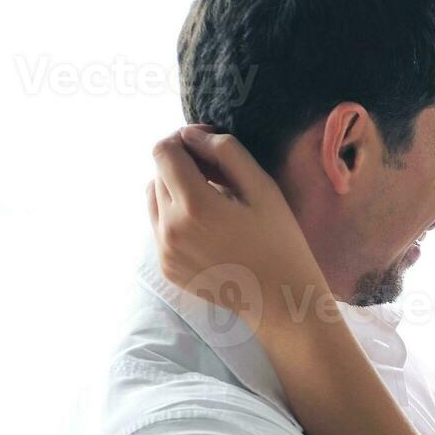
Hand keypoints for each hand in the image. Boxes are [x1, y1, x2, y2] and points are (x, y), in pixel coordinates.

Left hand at [147, 126, 328, 335]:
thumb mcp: (263, 188)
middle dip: (183, 166)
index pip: (163, 152)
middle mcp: (169, 229)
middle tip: (219, 178)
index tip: (208, 147)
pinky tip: (210, 231)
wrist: (280, 300)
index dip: (183, 140)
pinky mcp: (167, 268)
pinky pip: (160, 228)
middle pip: (158, 174)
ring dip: (176, 191)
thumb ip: (226, 152)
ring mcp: (165, 252)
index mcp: (194, 205)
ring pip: (154, 200)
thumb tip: (192, 134)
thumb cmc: (279, 241)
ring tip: (213, 204)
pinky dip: (178, 219)